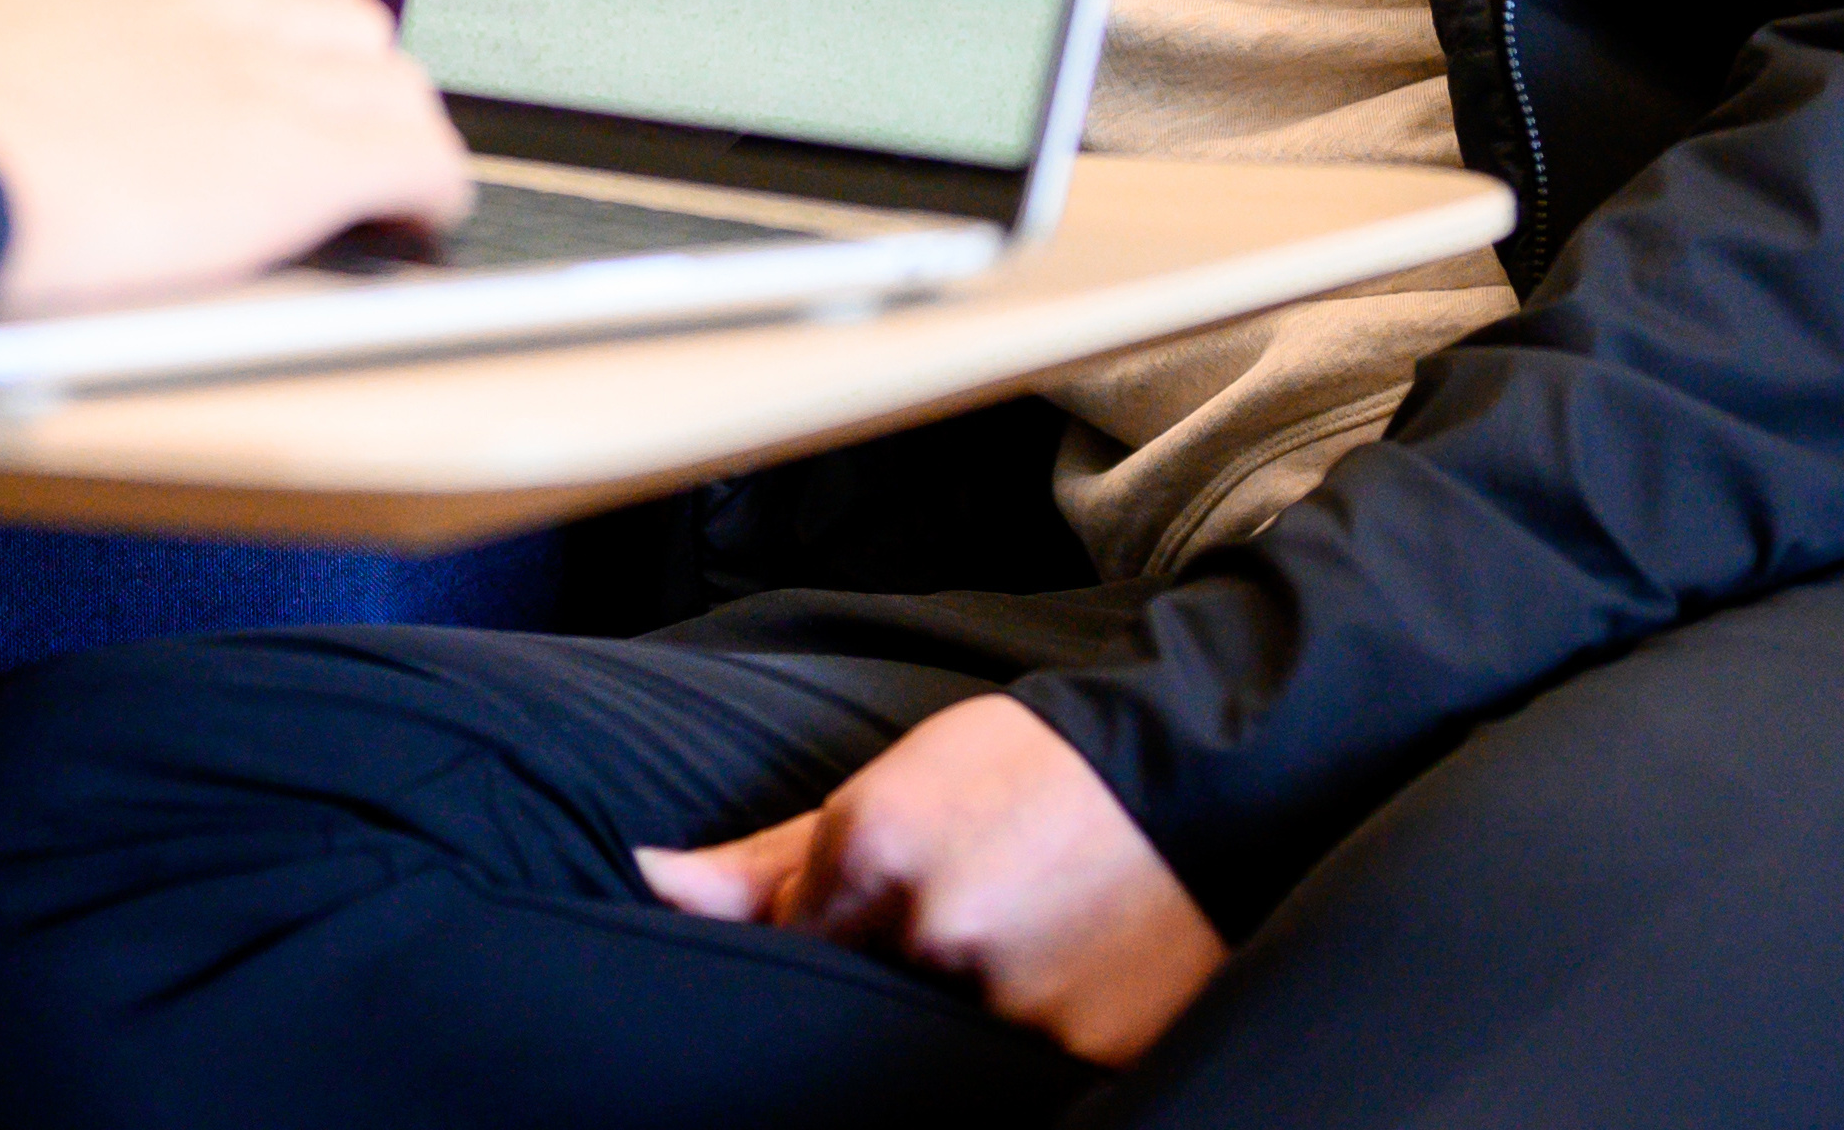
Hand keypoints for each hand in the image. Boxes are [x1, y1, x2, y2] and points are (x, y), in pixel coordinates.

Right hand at [0, 0, 469, 312]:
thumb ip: (1, 92)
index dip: (257, 60)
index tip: (259, 104)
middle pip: (325, 18)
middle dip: (341, 83)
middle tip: (339, 151)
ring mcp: (247, 64)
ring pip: (384, 73)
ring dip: (393, 134)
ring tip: (388, 194)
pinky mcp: (294, 143)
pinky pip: (416, 150)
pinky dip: (430, 187)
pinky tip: (420, 223)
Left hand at [637, 698, 1223, 1069]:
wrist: (1196, 767)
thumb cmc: (1029, 768)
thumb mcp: (889, 785)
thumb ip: (764, 856)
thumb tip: (647, 878)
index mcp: (875, 858)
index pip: (790, 953)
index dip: (824, 946)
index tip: (863, 928)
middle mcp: (939, 936)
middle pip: (864, 1004)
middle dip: (893, 977)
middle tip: (959, 924)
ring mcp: (1017, 1004)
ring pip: (941, 1046)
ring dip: (963, 1009)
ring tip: (1016, 943)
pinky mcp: (1090, 1051)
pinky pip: (1022, 1076)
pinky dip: (1026, 1039)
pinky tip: (1055, 977)